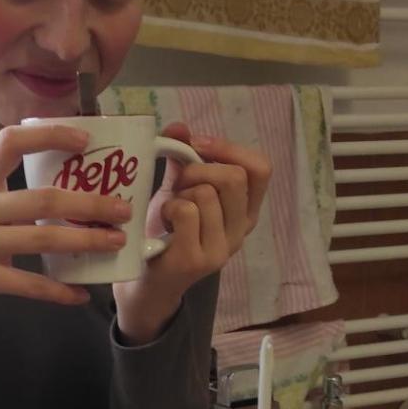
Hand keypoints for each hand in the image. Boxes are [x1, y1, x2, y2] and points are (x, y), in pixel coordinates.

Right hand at [0, 123, 133, 358]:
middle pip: (43, 199)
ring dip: (86, 242)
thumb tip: (56, 194)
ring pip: (43, 239)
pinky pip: (29, 285)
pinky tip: (80, 295)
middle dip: (90, 203)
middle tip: (124, 209)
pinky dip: (58, 291)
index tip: (85, 138)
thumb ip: (0, 196)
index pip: (10, 141)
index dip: (50, 134)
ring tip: (116, 243)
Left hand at [112, 120, 271, 343]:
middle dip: (198, 169)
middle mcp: (241, 230)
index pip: (260, 168)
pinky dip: (169, 208)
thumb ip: (183, 159)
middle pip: (233, 176)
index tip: (199, 146)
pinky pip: (187, 211)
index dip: (230, 149)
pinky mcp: (197, 259)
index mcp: (245, 209)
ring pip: (206, 193)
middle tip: (179, 184)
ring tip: (169, 210)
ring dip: (179, 193)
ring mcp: (222, 248)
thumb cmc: (166, 232)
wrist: (146, 282)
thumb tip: (180, 126)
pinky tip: (164, 224)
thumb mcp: (178, 191)